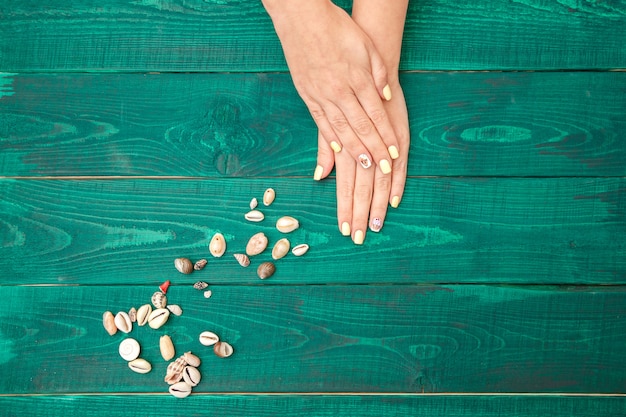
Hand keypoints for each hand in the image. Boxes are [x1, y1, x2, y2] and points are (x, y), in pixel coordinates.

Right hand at [263, 0, 399, 172]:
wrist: (302, 18)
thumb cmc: (337, 28)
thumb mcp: (366, 46)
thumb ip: (379, 72)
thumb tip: (386, 95)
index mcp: (357, 78)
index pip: (376, 115)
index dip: (386, 136)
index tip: (395, 154)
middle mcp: (340, 91)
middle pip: (361, 127)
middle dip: (374, 150)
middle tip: (384, 169)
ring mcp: (322, 95)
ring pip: (341, 129)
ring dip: (355, 150)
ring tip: (366, 165)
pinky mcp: (308, 95)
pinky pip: (321, 122)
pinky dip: (330, 138)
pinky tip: (338, 152)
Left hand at [316, 80, 408, 243]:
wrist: (369, 65)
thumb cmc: (346, 96)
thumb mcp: (330, 121)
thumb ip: (327, 150)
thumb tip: (320, 176)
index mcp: (345, 148)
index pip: (344, 186)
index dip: (345, 208)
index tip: (344, 228)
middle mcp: (363, 148)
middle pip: (361, 188)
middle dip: (359, 214)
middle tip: (359, 238)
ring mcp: (383, 143)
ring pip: (378, 181)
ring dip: (377, 205)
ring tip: (376, 226)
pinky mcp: (399, 136)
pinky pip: (400, 164)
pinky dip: (396, 183)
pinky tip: (394, 201)